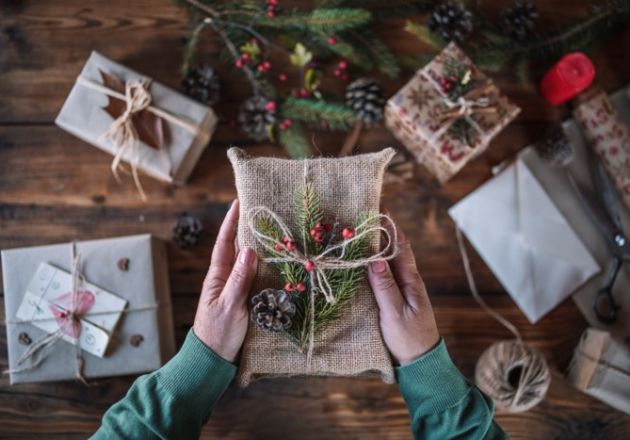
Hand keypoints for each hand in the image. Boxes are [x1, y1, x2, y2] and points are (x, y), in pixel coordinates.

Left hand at [193, 200, 257, 362]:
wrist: (214, 359)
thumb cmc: (217, 333)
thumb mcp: (229, 306)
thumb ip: (239, 280)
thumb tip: (249, 250)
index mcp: (218, 276)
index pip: (225, 244)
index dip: (230, 223)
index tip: (238, 202)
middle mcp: (228, 278)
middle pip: (238, 248)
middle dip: (247, 228)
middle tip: (261, 209)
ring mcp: (237, 288)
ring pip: (249, 261)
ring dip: (259, 245)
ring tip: (273, 228)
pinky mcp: (247, 299)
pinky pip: (257, 276)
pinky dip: (266, 265)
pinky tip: (277, 260)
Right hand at [367, 223, 439, 365]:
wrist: (419, 363)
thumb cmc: (409, 339)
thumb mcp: (395, 314)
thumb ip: (385, 287)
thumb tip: (375, 259)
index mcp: (410, 280)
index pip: (399, 246)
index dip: (389, 226)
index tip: (379, 206)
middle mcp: (407, 280)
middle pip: (393, 248)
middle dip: (381, 229)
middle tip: (364, 213)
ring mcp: (401, 289)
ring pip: (387, 260)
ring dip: (375, 244)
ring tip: (358, 230)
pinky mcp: (394, 298)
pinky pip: (382, 274)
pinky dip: (372, 262)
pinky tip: (361, 260)